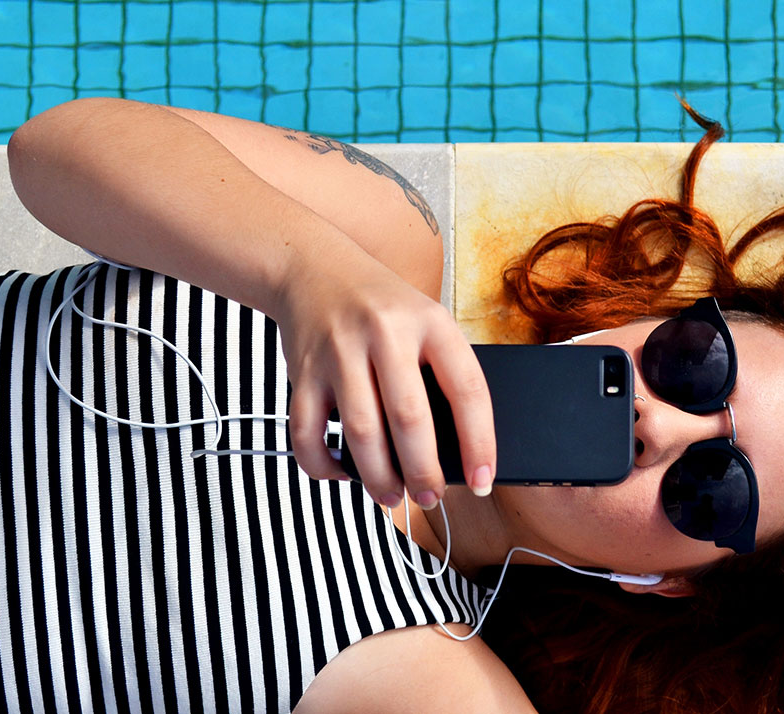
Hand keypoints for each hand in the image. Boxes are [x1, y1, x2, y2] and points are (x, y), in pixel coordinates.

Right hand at [276, 248, 496, 508]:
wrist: (314, 267)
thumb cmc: (383, 308)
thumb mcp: (425, 321)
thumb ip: (440, 373)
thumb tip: (454, 454)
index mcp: (430, 322)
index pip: (467, 390)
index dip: (480, 443)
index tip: (482, 481)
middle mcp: (385, 333)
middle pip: (410, 419)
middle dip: (424, 472)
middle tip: (431, 498)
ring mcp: (339, 352)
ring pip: (361, 433)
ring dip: (378, 478)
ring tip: (390, 496)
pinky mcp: (302, 371)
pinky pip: (307, 433)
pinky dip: (323, 464)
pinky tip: (341, 471)